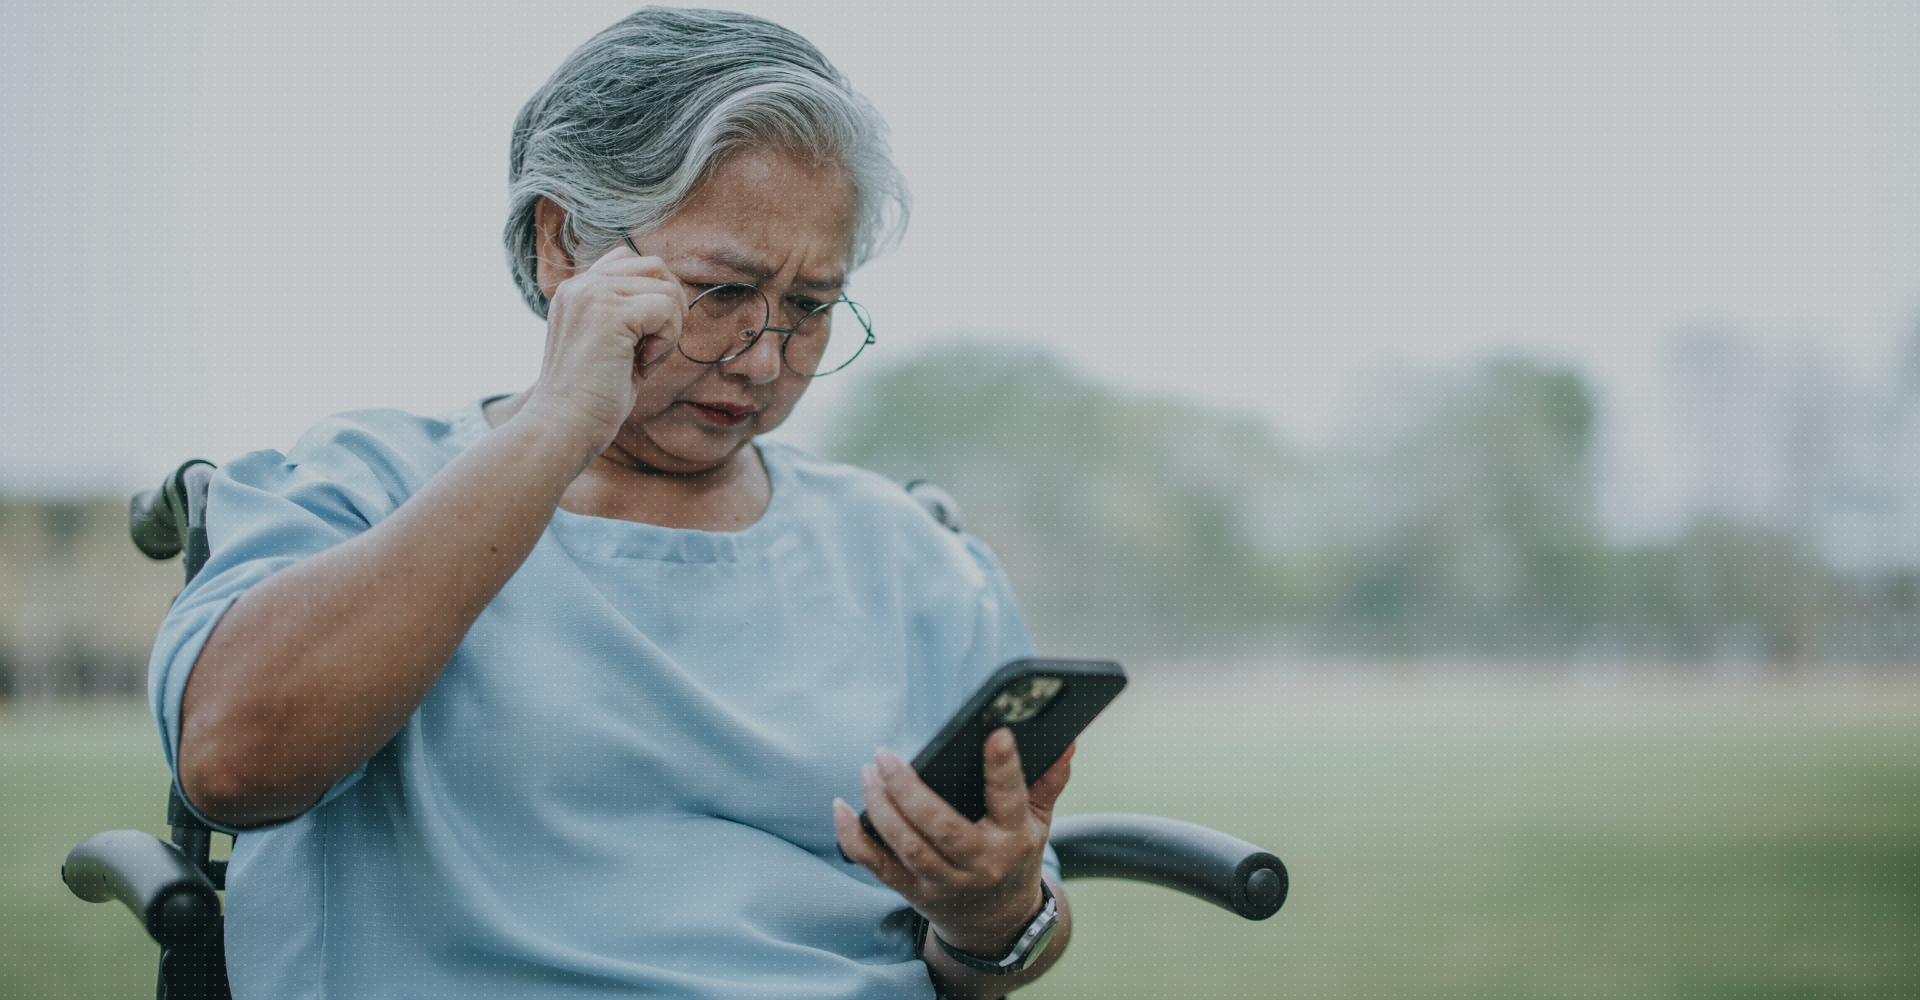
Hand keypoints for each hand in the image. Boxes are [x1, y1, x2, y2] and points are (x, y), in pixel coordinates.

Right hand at [520, 242, 685, 459]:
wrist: (563, 426)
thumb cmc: (592, 397)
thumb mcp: (611, 344)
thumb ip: (631, 313)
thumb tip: (674, 296)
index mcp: (577, 290)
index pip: (631, 260)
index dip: (653, 296)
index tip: (641, 340)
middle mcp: (581, 284)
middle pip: (656, 267)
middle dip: (670, 309)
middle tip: (652, 349)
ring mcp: (592, 294)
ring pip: (666, 288)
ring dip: (670, 329)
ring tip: (643, 360)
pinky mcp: (609, 313)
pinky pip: (666, 309)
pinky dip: (667, 341)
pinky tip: (642, 365)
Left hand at [835, 730, 1073, 955]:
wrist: (996, 923)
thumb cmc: (1014, 857)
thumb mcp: (1038, 823)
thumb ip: (1048, 782)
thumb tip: (1067, 742)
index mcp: (1012, 840)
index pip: (1009, 800)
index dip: (1003, 768)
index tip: (995, 733)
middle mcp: (977, 864)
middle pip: (940, 827)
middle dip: (909, 789)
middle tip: (886, 755)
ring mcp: (942, 882)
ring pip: (906, 845)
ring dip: (880, 807)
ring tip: (868, 771)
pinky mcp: (912, 891)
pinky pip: (876, 865)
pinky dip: (853, 838)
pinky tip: (839, 807)